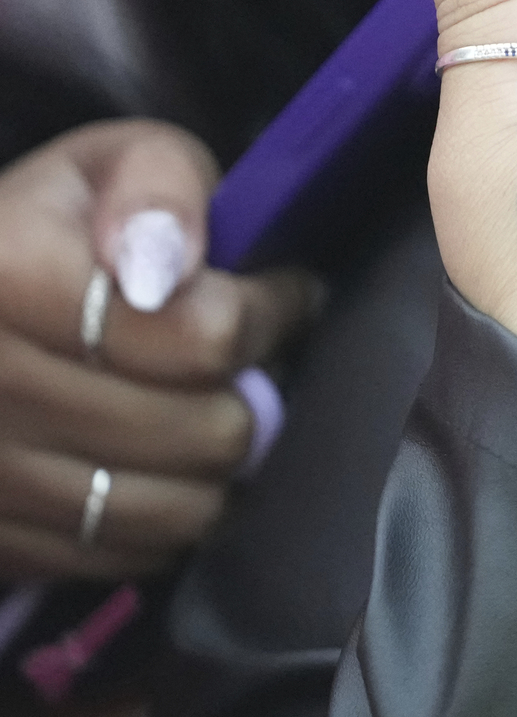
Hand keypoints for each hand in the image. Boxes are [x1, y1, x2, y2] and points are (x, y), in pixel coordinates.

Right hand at [0, 121, 319, 578]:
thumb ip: (159, 186)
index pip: (203, 335)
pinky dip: (167, 521)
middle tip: (259, 365)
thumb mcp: (109, 161)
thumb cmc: (53, 223)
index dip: (273, 316)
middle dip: (255, 396)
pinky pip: (119, 554)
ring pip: (171, 509)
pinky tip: (173, 468)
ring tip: (222, 415)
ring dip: (221, 471)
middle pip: (201, 431)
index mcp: (10, 276)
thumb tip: (174, 266)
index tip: (288, 294)